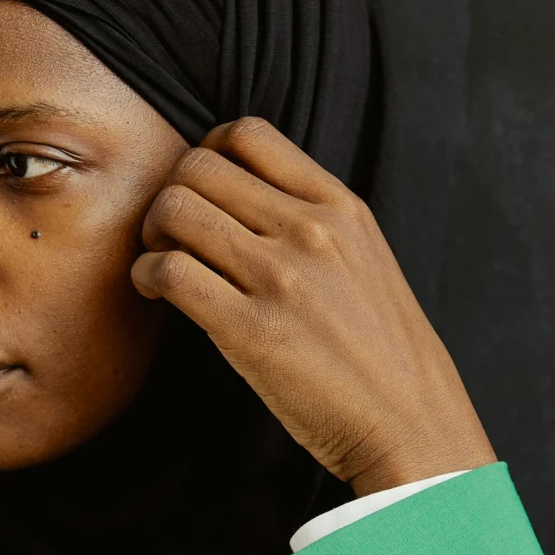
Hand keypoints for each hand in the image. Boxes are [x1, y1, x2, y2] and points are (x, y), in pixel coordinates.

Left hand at [132, 118, 495, 493]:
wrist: (408, 421)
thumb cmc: (379, 349)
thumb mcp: (364, 258)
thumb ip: (312, 220)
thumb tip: (239, 195)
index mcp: (339, 206)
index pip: (248, 133)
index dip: (207, 153)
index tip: (203, 193)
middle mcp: (310, 230)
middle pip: (199, 166)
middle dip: (170, 194)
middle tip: (170, 234)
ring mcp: (281, 278)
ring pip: (175, 210)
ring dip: (151, 234)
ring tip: (162, 265)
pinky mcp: (250, 330)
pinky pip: (168, 271)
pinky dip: (146, 276)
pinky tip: (158, 295)